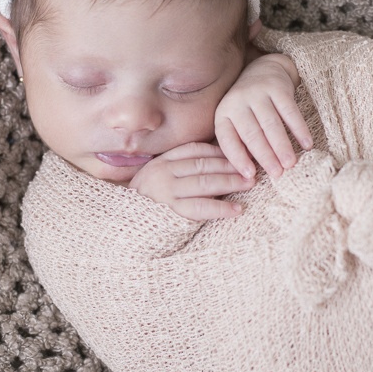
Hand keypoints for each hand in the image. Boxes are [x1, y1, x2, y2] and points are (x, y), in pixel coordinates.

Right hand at [128, 141, 255, 219]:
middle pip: (204, 165)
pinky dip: (221, 208)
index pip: (196, 150)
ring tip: (249, 184)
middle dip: (230, 166)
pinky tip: (236, 209)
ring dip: (230, 182)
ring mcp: (167, 192)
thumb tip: (215, 161)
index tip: (237, 154)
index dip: (219, 152)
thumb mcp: (157, 175)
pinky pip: (200, 208)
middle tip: (251, 168)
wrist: (121, 221)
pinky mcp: (171, 212)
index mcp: (163, 161)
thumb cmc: (145, 198)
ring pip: (205, 183)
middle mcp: (164, 173)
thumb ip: (179, 166)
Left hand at [215, 53, 312, 178]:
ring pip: (271, 124)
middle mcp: (237, 102)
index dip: (238, 158)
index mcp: (223, 115)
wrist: (263, 70)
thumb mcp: (236, 122)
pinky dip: (299, 129)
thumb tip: (251, 175)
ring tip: (290, 164)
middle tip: (277, 174)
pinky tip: (306, 144)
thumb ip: (240, 144)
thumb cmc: (249, 108)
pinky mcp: (278, 87)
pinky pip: (290, 112)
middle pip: (252, 134)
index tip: (250, 176)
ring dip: (282, 146)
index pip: (228, 140)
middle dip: (265, 156)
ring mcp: (258, 93)